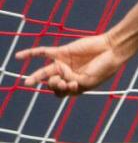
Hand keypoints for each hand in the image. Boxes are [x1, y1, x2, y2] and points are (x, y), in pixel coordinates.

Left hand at [15, 34, 137, 96]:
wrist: (112, 50)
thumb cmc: (105, 68)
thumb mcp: (89, 82)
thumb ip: (72, 83)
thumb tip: (57, 80)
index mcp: (77, 85)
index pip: (62, 93)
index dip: (64, 90)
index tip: (74, 83)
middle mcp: (69, 75)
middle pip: (52, 85)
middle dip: (54, 85)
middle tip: (61, 81)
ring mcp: (64, 63)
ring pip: (45, 72)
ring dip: (37, 77)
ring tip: (27, 82)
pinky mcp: (62, 51)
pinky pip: (43, 52)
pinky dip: (30, 53)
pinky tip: (19, 56)